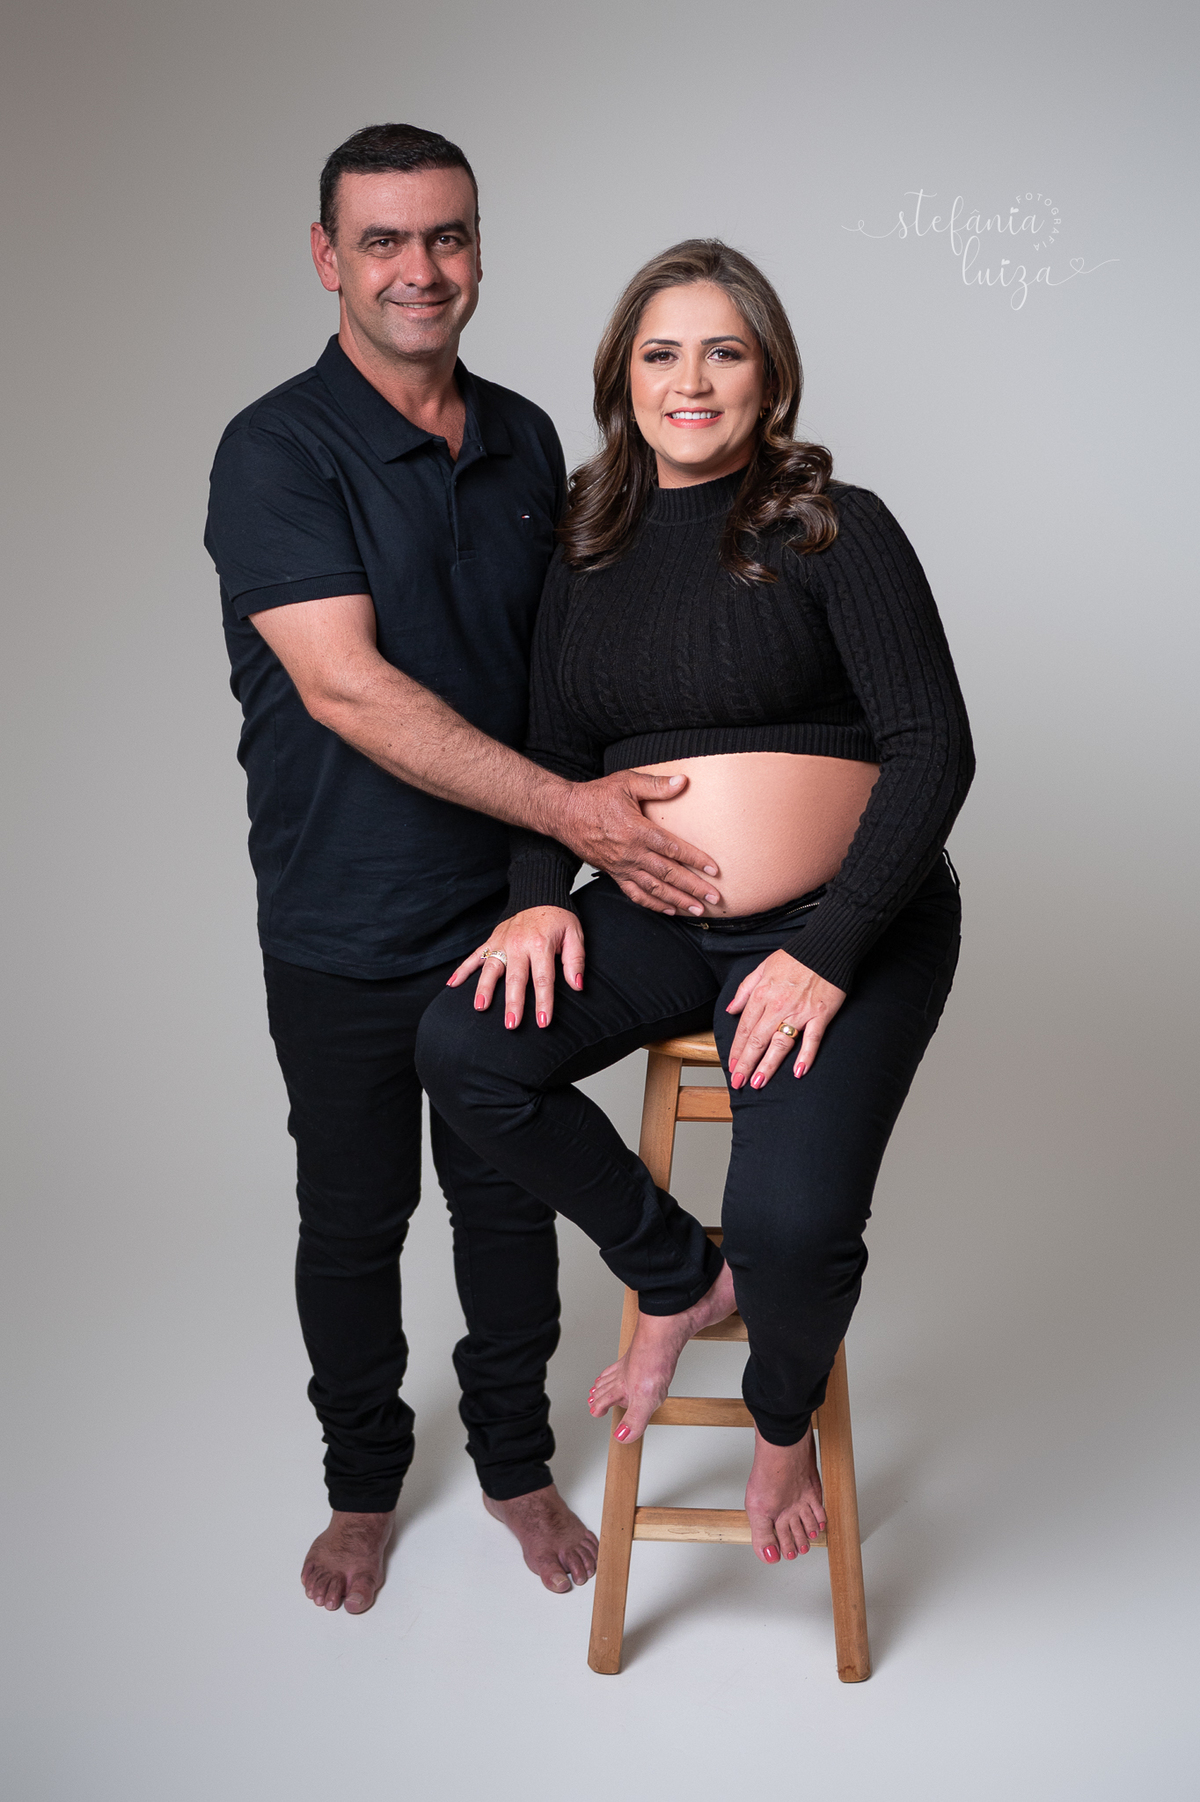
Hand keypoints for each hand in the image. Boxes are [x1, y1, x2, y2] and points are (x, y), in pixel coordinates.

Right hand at [447, 907, 583, 1028]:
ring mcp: (502, 942)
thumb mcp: (575, 935)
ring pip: (491, 968)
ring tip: (480, 1007)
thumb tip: (577, 985)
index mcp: (540, 944)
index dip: (543, 1002)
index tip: (543, 1022)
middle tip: (511, 1024)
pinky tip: (452, 984)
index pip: (543, 979)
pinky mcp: (492, 940)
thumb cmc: (559, 918)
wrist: (540, 892)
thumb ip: (575, 961)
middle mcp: (518, 944)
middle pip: (515, 978)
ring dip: (484, 988)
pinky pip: (475, 956)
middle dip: (513, 1003)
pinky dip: (462, 970)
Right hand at [552, 771, 721, 915]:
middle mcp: (631, 853)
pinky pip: (635, 894)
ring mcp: (622, 867)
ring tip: (697, 909)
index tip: (714, 869)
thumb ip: (656, 784)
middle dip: (693, 888)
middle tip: (714, 898)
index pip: (672, 849)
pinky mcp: (613, 873)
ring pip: (654, 889)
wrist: (564, 814)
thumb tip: (683, 781)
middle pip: (668, 874)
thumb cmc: (595, 797)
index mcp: (637, 831)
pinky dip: (653, 904)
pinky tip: (668, 910)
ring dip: (677, 901)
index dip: (695, 859)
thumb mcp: (626, 783)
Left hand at [725, 950, 846, 1089]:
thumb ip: (745, 989)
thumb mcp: (762, 967)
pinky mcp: (821, 1015)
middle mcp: (778, 1005)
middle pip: (758, 1040)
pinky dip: (806, 1056)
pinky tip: (798, 1072)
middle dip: (746, 1064)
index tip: (731, 1066)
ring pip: (780, 1043)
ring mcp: (800, 1012)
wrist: (827, 947)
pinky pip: (812, 1039)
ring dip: (768, 1065)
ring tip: (758, 1083)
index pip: (745, 1028)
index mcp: (762, 994)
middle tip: (738, 1083)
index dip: (736, 1049)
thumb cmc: (795, 957)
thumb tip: (731, 1009)